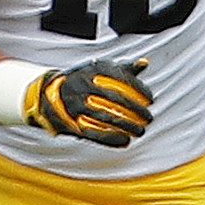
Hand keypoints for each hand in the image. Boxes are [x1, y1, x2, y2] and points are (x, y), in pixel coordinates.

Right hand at [22, 56, 152, 145]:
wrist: (53, 94)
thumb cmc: (86, 80)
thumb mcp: (101, 70)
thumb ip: (123, 69)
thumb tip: (145, 63)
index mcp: (93, 70)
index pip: (120, 78)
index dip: (139, 89)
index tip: (151, 99)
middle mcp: (83, 85)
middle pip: (115, 99)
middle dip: (136, 110)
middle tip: (149, 118)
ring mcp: (76, 104)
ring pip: (105, 116)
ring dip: (126, 126)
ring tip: (141, 132)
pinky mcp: (72, 121)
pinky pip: (94, 132)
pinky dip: (111, 138)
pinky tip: (125, 142)